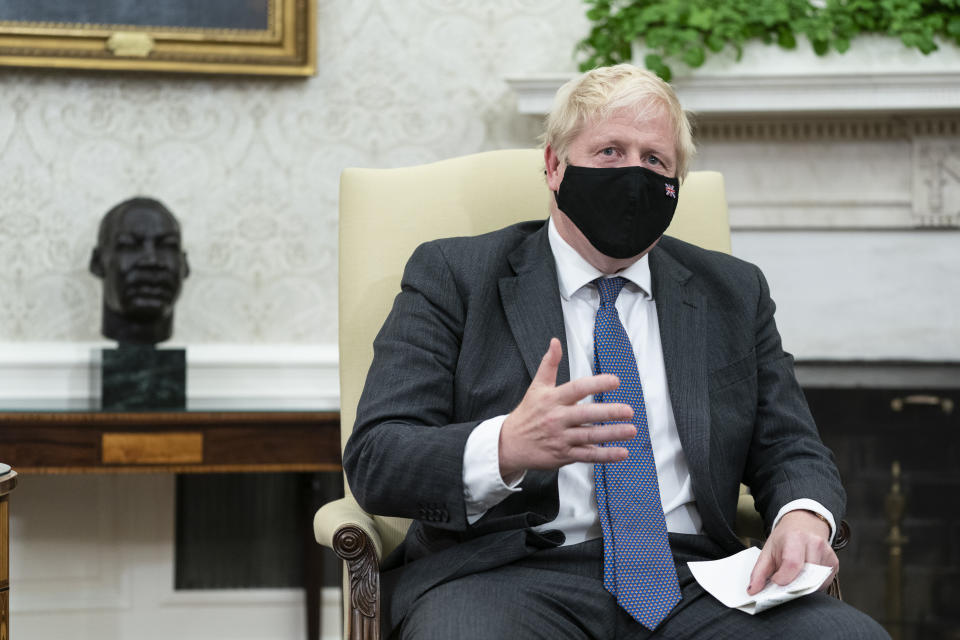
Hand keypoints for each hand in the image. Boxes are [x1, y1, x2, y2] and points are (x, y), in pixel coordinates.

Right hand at [498, 338, 637, 479]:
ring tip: (631, 430)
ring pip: (590, 436)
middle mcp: (557, 418)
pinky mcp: (564, 455)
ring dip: (612, 434)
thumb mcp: (536, 387)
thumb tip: (555, 342)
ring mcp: (561, 438)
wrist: (509, 444)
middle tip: (628, 410)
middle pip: (586, 415)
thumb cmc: (527, 413)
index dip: (596, 383)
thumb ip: (549, 364)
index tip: (615, 381)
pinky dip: (605, 455)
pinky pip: (587, 455)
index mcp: (552, 399)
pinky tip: (622, 452)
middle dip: (608, 412)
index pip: (577, 389)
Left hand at [747, 510, 837, 594]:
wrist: (803, 523)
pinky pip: (824, 583)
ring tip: (795, 575)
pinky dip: (813, 584)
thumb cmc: (785, 537)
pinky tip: (806, 574)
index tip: (775, 581)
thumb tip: (753, 591)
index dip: (783, 578)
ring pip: (816, 583)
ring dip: (803, 586)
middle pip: (806, 576)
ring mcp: (827, 554)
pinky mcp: (834, 563)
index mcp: (795, 538)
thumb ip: (759, 572)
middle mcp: (815, 544)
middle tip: (784, 583)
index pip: (792, 564)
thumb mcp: (768, 550)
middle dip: (793, 585)